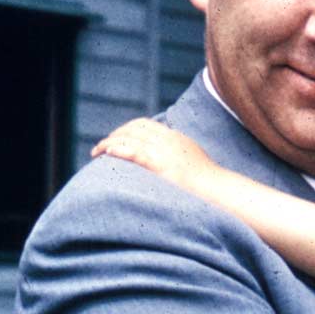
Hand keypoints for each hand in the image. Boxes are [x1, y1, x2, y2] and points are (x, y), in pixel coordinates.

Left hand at [91, 118, 217, 189]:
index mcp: (175, 137)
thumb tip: (164, 160)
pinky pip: (134, 152)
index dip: (126, 129)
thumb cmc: (206, 181)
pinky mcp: (161, 164)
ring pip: (130, 138)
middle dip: (115, 135)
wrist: (218, 189)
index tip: (115, 139)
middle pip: (134, 129)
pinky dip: (118, 149)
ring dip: (110, 142)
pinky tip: (107, 152)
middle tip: (102, 147)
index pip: (144, 124)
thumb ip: (177, 154)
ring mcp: (164, 151)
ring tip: (97, 151)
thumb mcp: (191, 159)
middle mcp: (168, 140)